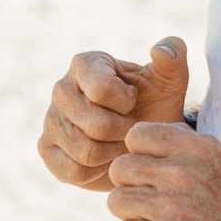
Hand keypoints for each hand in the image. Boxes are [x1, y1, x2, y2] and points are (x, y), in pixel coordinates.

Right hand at [38, 37, 188, 191]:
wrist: (143, 138)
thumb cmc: (155, 103)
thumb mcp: (170, 80)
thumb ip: (173, 55)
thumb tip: (159, 49)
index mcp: (85, 63)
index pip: (101, 89)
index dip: (126, 102)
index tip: (133, 100)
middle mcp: (61, 88)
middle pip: (96, 125)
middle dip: (124, 131)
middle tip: (130, 126)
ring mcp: (51, 119)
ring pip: (86, 151)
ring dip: (112, 152)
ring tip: (119, 141)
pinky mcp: (47, 149)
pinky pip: (73, 171)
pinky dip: (97, 171)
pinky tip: (105, 158)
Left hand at [107, 122, 220, 220]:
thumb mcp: (215, 162)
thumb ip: (180, 145)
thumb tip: (137, 136)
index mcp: (198, 148)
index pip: (136, 135)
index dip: (137, 155)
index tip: (151, 172)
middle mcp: (184, 172)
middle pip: (120, 168)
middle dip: (129, 187)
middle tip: (150, 203)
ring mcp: (172, 206)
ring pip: (115, 201)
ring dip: (131, 216)